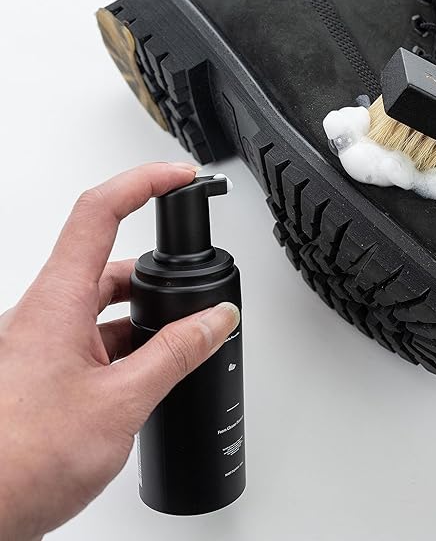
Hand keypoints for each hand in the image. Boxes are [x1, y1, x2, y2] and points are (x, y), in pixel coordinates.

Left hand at [0, 163, 239, 539]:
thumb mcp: (120, 402)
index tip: (179, 175)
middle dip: (157, 273)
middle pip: (108, 263)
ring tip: (175, 346)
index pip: (100, 212)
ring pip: (102, 306)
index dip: (144, 183)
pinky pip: (91, 338)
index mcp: (56, 302)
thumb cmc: (16, 461)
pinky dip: (125, 346)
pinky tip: (144, 378)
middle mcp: (44, 314)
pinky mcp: (42, 369)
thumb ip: (175, 354)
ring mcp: (40, 342)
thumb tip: (215, 319)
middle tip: (192, 284)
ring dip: (142, 318)